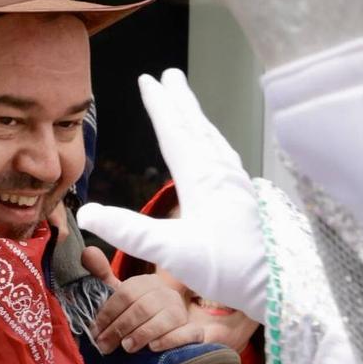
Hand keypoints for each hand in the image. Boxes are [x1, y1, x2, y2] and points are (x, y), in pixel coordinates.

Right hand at [80, 71, 268, 320]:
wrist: (274, 289)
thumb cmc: (224, 269)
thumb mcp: (170, 252)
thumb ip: (129, 231)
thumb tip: (88, 212)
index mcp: (202, 178)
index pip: (175, 133)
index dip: (160, 106)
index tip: (147, 80)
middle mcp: (221, 173)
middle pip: (197, 128)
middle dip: (182, 101)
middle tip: (171, 75)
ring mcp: (236, 184)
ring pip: (213, 140)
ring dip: (198, 118)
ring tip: (188, 103)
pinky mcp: (244, 198)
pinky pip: (224, 155)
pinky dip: (213, 141)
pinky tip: (214, 150)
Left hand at [81, 245, 196, 353]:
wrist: (172, 333)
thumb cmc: (141, 315)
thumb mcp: (122, 297)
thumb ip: (103, 278)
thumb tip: (87, 252)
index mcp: (146, 283)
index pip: (125, 294)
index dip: (107, 313)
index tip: (94, 331)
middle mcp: (166, 293)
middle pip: (141, 307)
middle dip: (119, 328)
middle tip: (104, 346)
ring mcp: (181, 311)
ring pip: (162, 319)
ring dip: (141, 334)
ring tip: (126, 347)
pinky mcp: (194, 330)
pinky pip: (184, 333)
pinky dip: (167, 340)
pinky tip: (153, 347)